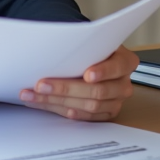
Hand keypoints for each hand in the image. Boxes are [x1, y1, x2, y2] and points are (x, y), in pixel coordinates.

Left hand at [19, 45, 138, 120]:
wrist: (94, 59)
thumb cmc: (91, 49)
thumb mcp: (92, 42)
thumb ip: (81, 46)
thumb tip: (52, 47)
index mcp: (125, 61)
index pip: (116, 67)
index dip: (103, 71)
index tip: (87, 74)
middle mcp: (123, 84)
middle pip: (98, 91)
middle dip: (66, 88)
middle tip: (41, 84)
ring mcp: (116, 101)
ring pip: (88, 106)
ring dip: (57, 101)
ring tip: (33, 95)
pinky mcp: (105, 113)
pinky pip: (84, 117)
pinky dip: (62, 110)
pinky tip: (46, 104)